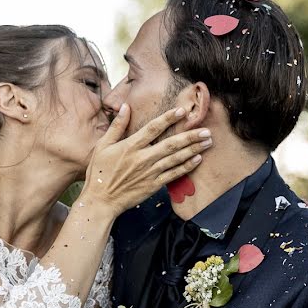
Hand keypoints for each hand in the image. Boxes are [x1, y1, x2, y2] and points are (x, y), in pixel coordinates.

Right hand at [81, 104, 210, 215]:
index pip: (153, 128)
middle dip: (190, 136)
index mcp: (130, 146)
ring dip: (193, 149)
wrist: (101, 200)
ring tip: (207, 142)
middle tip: (206, 130)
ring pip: (175, 159)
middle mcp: (142, 158)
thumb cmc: (99, 172)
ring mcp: (149, 173)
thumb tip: (126, 106)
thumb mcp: (102, 146)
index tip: (182, 111)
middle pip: (171, 144)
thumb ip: (116, 126)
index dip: (168, 118)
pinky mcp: (153, 185)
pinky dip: (186, 167)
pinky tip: (197, 159)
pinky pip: (173, 175)